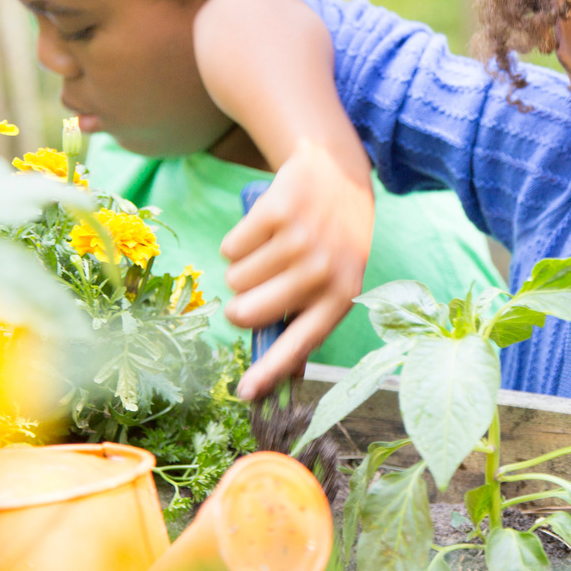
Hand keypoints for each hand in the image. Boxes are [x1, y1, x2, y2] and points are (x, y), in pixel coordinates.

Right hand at [221, 137, 373, 399]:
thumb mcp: (334, 279)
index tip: (245, 393)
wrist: (337, 176)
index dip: (270, 371)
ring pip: (234, 280)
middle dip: (239, 305)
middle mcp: (322, 272)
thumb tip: (274, 373)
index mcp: (340, 297)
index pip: (300, 343)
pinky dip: (239, 242)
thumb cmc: (331, 241)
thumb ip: (305, 319)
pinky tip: (266, 228)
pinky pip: (230, 248)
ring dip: (243, 268)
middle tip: (258, 285)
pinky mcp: (276, 213)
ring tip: (273, 249)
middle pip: (247, 313)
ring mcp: (299, 241)